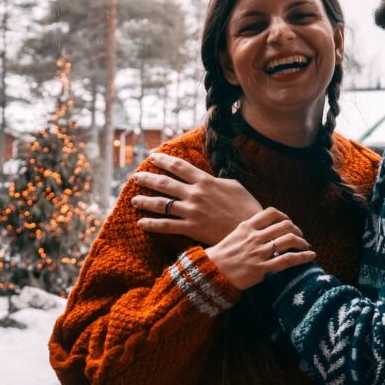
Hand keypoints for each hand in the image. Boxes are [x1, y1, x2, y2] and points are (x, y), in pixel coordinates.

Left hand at [132, 152, 263, 244]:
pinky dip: (151, 224)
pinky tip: (141, 222)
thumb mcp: (233, 185)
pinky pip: (166, 225)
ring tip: (134, 199)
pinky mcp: (191, 228)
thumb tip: (205, 177)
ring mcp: (191, 211)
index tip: (151, 156)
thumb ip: (215, 180)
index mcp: (205, 180)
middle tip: (136, 177)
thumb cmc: (245, 206)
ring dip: (144, 200)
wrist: (250, 228)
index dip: (163, 160)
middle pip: (165, 183)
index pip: (179, 166)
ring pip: (161, 204)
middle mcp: (195, 193)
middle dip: (147, 178)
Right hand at [205, 208, 315, 289]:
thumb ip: (249, 230)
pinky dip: (303, 257)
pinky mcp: (262, 268)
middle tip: (300, 236)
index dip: (284, 216)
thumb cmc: (222, 255)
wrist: (210, 273)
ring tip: (306, 247)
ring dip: (302, 242)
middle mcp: (255, 237)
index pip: (271, 213)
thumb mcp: (234, 235)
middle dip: (297, 230)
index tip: (288, 223)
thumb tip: (264, 229)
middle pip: (284, 225)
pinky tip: (310, 257)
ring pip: (289, 240)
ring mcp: (259, 252)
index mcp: (247, 227)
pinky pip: (288, 260)